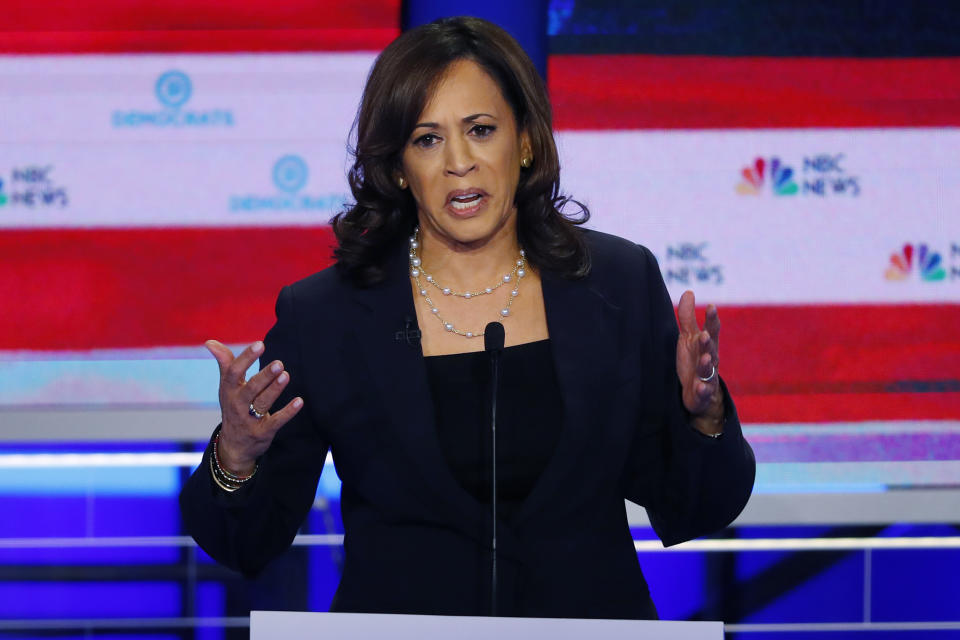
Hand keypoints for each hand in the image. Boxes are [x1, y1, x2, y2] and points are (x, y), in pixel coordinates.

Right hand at [205, 339, 303, 475]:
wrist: (233, 446)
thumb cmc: (234, 407)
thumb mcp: (227, 387)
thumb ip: (225, 364)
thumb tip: (209, 342)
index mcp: (228, 391)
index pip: (233, 373)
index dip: (246, 358)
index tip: (260, 344)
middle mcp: (237, 405)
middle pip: (250, 388)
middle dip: (264, 376)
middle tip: (279, 363)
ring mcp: (249, 420)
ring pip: (263, 403)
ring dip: (275, 389)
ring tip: (286, 375)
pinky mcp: (262, 432)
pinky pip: (276, 421)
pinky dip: (288, 412)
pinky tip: (299, 401)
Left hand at [676, 290, 722, 432]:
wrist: (699, 393)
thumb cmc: (694, 360)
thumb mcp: (688, 338)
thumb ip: (688, 317)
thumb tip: (689, 291)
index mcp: (707, 345)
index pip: (712, 330)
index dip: (712, 319)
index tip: (711, 306)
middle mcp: (710, 359)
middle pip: (711, 349)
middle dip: (708, 342)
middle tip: (704, 335)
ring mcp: (707, 376)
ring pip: (708, 370)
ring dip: (707, 364)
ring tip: (705, 359)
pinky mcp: (702, 392)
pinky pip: (703, 391)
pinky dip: (702, 390)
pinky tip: (699, 387)